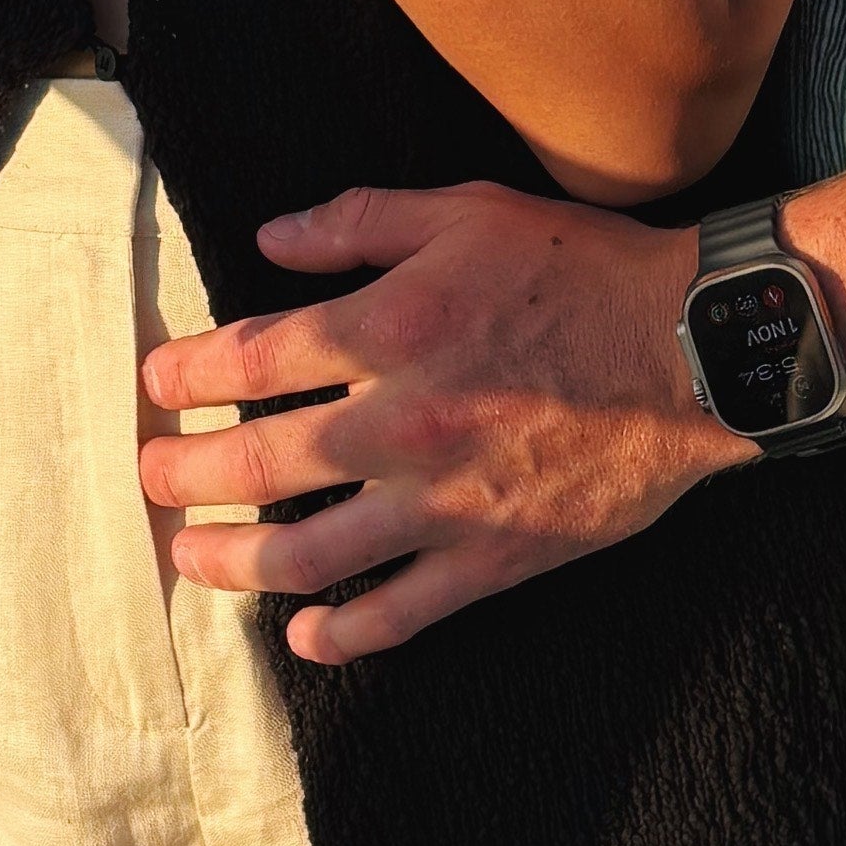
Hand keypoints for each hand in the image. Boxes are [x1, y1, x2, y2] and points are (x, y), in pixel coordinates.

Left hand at [137, 184, 736, 660]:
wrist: (695, 349)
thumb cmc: (582, 269)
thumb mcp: (467, 211)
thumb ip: (360, 221)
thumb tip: (269, 238)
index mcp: (388, 329)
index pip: (250, 360)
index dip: (188, 374)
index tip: (158, 383)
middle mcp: (400, 423)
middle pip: (255, 465)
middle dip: (184, 475)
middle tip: (150, 478)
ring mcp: (445, 502)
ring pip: (307, 554)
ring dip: (233, 562)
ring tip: (192, 559)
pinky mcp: (494, 558)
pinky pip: (400, 612)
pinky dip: (343, 632)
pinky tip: (305, 634)